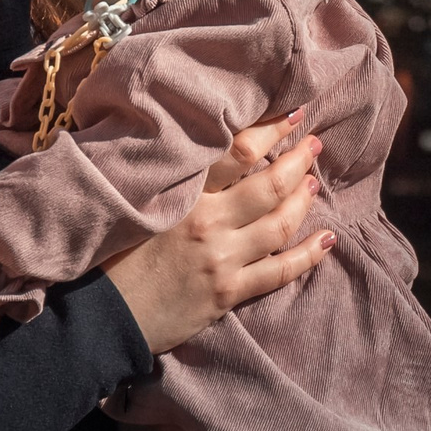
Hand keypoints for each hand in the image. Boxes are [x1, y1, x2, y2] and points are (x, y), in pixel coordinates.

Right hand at [102, 109, 334, 354]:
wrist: (103, 315)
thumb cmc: (111, 255)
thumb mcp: (136, 203)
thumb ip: (170, 178)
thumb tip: (198, 148)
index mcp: (184, 194)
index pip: (238, 151)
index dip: (271, 129)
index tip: (292, 114)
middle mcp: (208, 221)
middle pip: (269, 183)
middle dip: (299, 160)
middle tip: (314, 144)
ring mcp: (222, 258)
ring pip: (280, 223)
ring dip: (303, 199)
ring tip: (315, 182)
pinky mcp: (229, 292)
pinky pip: (281, 270)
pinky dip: (309, 254)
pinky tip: (328, 240)